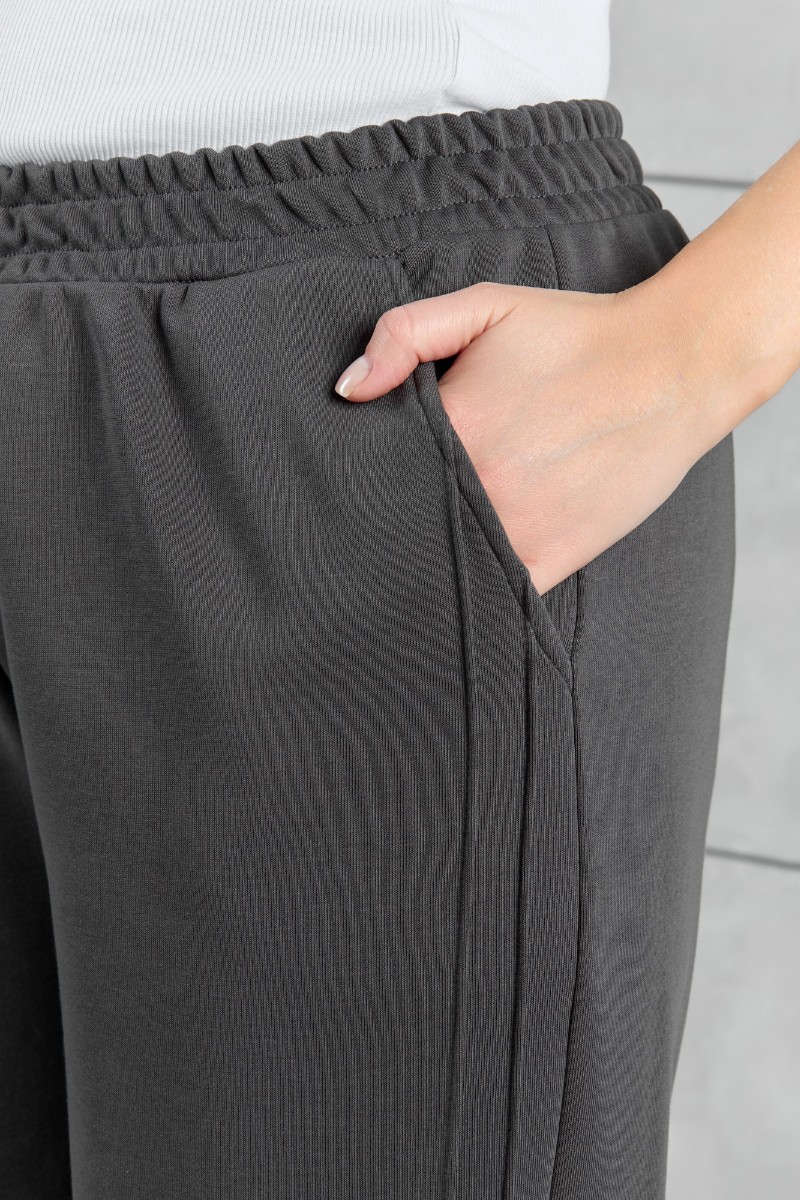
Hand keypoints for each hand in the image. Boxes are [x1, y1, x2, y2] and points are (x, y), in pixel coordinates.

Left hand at [334, 280, 711, 594]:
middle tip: (384, 514)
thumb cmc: (578, 334)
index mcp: (453, 428)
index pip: (375, 468)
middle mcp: (477, 488)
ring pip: (443, 561)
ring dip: (428, 555)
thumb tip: (348, 389)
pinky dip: (477, 588)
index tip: (359, 477)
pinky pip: (494, 593)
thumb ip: (405, 334)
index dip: (363, 473)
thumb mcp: (487, 305)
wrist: (672, 368)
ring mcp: (515, 532)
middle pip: (403, 519)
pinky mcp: (551, 561)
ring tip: (420, 545)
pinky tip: (464, 575)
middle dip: (389, 517)